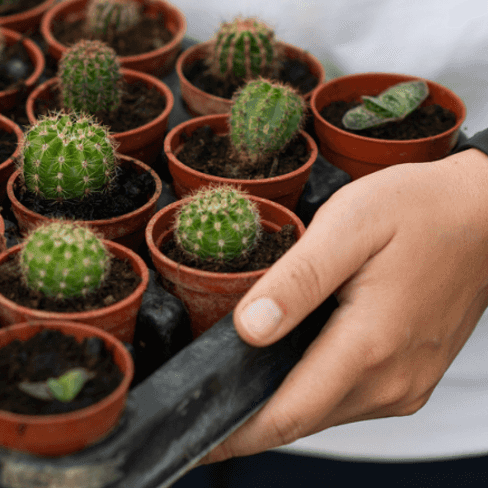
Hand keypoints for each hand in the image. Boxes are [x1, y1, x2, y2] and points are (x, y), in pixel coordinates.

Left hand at [203, 149, 487, 462]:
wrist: (483, 213)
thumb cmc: (418, 210)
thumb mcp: (347, 226)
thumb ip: (295, 281)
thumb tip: (248, 328)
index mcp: (369, 346)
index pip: (286, 415)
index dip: (234, 434)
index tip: (192, 441)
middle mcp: (392, 381)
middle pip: (299, 420)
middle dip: (245, 418)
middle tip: (195, 399)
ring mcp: (404, 385)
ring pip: (321, 413)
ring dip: (278, 401)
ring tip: (231, 374)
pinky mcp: (408, 379)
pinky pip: (345, 399)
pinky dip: (309, 388)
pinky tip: (284, 357)